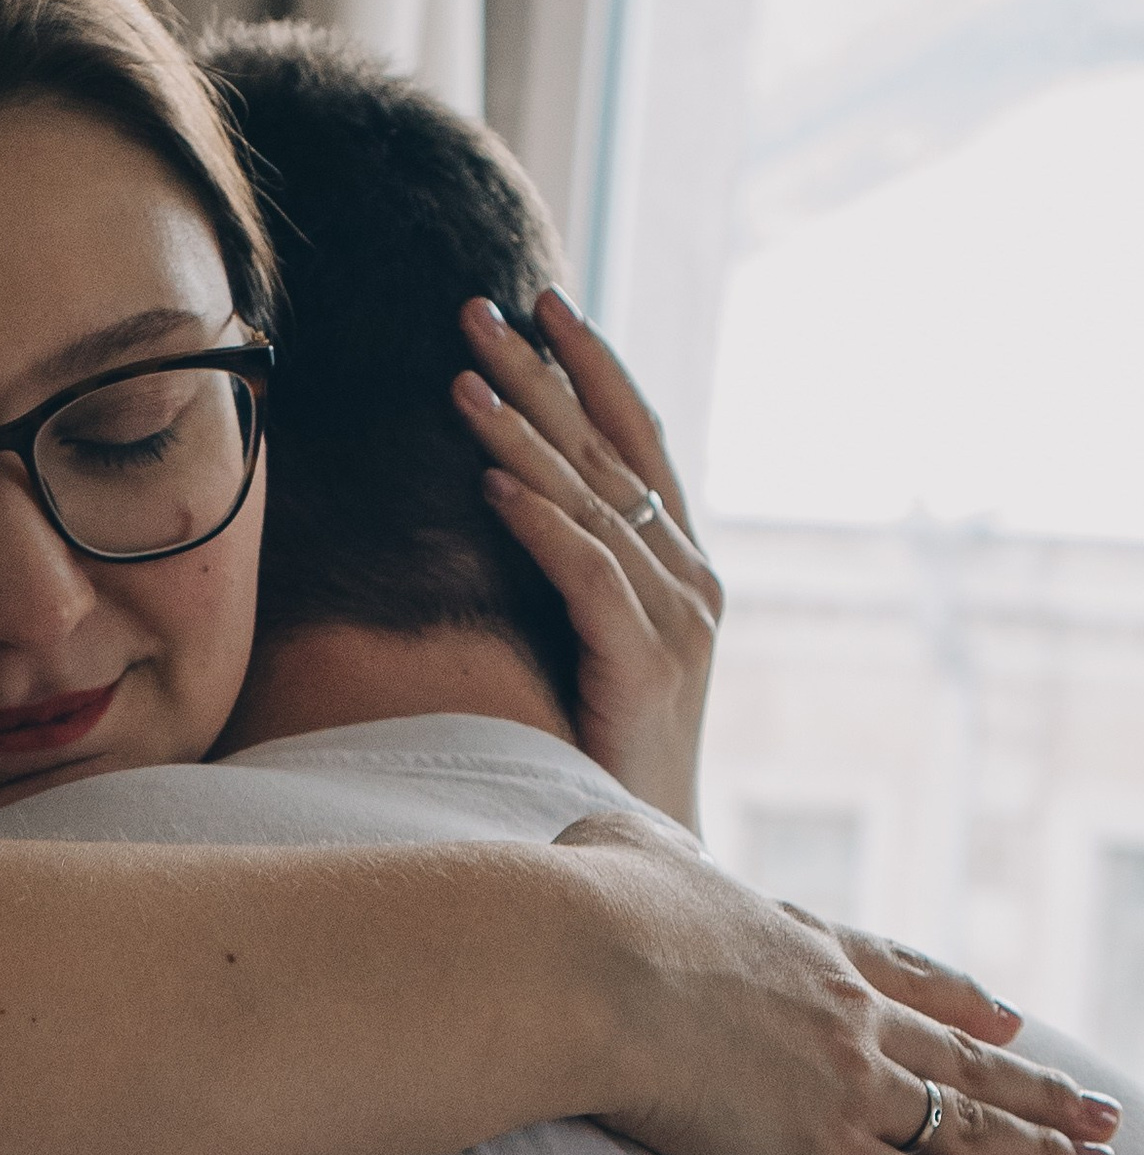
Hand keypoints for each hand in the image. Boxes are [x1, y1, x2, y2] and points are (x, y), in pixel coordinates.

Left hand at [454, 288, 720, 830]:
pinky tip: (491, 483)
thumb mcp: (593, 642)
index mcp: (681, 564)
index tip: (542, 299)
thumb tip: (506, 492)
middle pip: (608, 452)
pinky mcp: (647, 665)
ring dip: (523, 434)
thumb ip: (573, 569)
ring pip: (592, 503)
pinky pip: (586, 576)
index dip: (593, 364)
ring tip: (463, 376)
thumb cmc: (604, 752)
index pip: (638, 438)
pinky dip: (539, 524)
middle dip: (541, 374)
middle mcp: (690, 579)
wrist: (653, 855)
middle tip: (477, 308)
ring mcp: (677, 620)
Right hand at [556, 806, 1119, 1154]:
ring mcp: (849, 1085)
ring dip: (1042, 1152)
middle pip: (962, 1057)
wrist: (586, 966)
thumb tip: (616, 843)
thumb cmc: (588, 906)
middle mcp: (847, 1014)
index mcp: (802, 944)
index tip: (1007, 1018)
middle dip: (1035, 1085)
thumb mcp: (621, 849)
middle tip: (1097, 1106)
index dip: (960, 1002)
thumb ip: (638, 850)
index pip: (902, 976)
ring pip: (970, 1128)